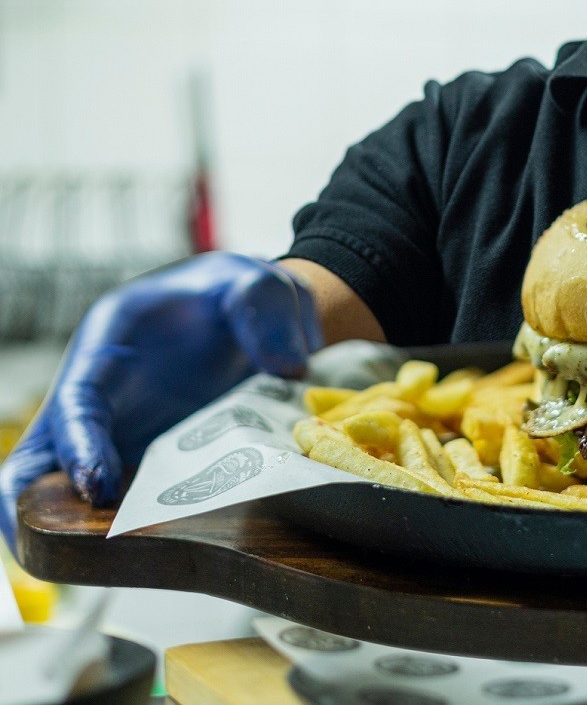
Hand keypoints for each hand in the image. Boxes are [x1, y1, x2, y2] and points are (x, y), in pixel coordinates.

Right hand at [0, 252, 321, 549]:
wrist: (258, 314)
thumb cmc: (242, 294)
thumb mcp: (259, 286)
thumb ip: (267, 314)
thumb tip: (286, 366)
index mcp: (115, 342)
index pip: (78, 398)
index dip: (78, 445)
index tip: (98, 486)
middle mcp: (106, 395)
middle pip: (44, 456)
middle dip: (31, 506)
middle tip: (53, 556)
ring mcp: (125, 432)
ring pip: (76, 490)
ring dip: (84, 530)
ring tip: (112, 569)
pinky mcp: (154, 459)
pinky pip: (136, 500)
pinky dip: (143, 527)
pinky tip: (171, 556)